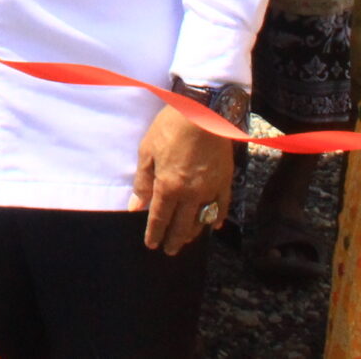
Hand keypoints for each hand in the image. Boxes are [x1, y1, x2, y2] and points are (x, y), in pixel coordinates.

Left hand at [131, 103, 234, 254]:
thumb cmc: (170, 127)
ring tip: (186, 240)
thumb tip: (136, 206)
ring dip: (193, 233)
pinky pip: (222, 206)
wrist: (204, 111)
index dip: (154, 234)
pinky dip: (217, 218)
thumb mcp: (147, 150)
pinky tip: (214, 226)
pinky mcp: (224, 181)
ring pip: (202, 220)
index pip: (160, 218)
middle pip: (181, 225)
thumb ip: (143, 181)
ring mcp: (209, 189)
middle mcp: (190, 194)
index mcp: (168, 186)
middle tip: (169, 250)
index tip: (152, 245)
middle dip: (174, 240)